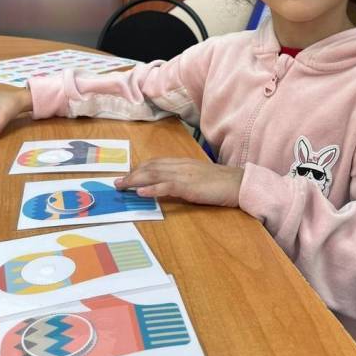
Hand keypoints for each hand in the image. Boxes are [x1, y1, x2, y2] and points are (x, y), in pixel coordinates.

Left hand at [114, 158, 243, 206]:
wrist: (238, 183)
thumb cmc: (220, 183)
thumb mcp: (198, 177)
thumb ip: (184, 178)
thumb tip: (170, 185)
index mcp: (182, 163)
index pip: (156, 162)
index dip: (140, 168)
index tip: (127, 175)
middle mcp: (180, 165)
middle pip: (150, 167)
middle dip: (132, 174)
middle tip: (117, 182)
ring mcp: (184, 175)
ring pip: (154, 174)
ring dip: (135, 180)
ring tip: (121, 186)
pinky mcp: (188, 186)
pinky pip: (166, 186)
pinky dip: (151, 189)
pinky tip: (140, 192)